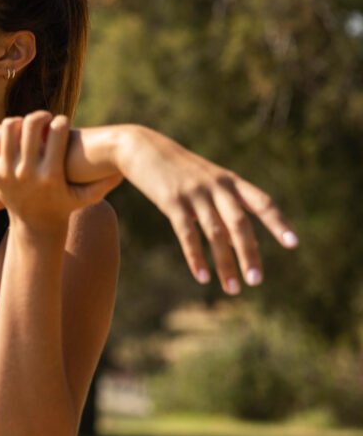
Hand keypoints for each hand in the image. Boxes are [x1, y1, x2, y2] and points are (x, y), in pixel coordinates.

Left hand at [0, 113, 122, 235]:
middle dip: (41, 116)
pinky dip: (8, 134)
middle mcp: (26, 172)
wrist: (32, 225)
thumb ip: (104, 182)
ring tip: (30, 127)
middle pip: (30, 124)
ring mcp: (6, 172)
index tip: (63, 123)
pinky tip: (19, 138)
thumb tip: (123, 168)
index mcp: (50, 175)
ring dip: (21, 122)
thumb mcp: (86, 197)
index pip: (56, 131)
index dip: (61, 121)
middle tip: (46, 119)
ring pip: (9, 126)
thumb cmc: (64, 205)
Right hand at [116, 125, 297, 293]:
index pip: (262, 203)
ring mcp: (194, 194)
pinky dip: (196, 257)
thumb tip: (238, 237)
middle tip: (256, 281)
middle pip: (240, 224)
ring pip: (215, 233)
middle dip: (249, 253)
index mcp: (230, 181)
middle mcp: (217, 187)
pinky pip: (187, 234)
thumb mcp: (206, 179)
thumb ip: (224, 202)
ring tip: (233, 288)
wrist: (142, 147)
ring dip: (225, 263)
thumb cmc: (178, 169)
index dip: (278, 223)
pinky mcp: (171, 201)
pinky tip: (202, 277)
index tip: (293, 244)